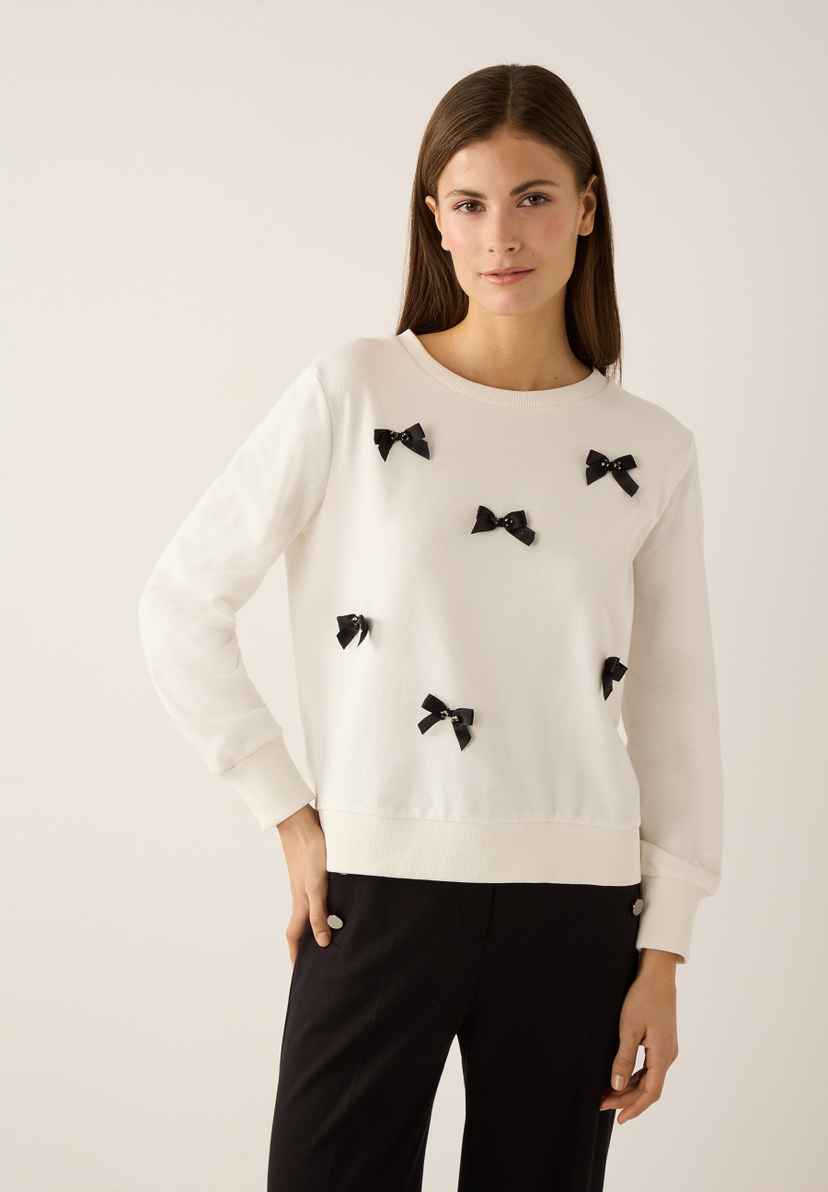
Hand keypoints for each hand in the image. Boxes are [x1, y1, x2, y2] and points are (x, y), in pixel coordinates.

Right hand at [277, 803, 329, 966]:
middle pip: (300, 924)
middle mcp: (300, 894)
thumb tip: (321, 941)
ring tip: (329, 931)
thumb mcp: (317, 886)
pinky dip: (322, 904)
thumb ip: (319, 913)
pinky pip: (315, 893)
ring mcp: (304, 881)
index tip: (298, 971)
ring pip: (309, 908)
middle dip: (306, 942)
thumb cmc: (309, 851)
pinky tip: (336, 900)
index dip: (295, 955)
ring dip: (315, 922)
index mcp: (300, 902)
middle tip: (316, 956)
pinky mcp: (311, 869)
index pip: (294, 935)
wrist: (301, 822)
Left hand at [598, 948, 679, 1122]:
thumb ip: (623, 1059)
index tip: (617, 1118)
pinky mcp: (661, 1042)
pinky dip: (633, 1075)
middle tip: (601, 1103)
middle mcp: (668, 1056)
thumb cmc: (643, 997)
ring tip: (605, 1092)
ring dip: (628, 1087)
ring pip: (648, 1078)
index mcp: (663, 1055)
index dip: (634, 1108)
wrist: (658, 975)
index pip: (650, 1093)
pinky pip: (649, 1067)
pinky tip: (619, 1076)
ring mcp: (666, 1049)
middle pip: (648, 1088)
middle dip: (625, 1099)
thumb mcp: (628, 1028)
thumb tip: (616, 1085)